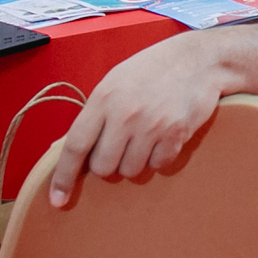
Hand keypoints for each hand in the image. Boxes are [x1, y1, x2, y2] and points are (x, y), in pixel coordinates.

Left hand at [47, 33, 237, 205]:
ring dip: (135, 161)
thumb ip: (96, 113)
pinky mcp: (176, 134)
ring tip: (144, 138)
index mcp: (103, 98)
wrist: (199, 59)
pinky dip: (159, 157)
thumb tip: (75, 148)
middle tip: (120, 147)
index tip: (57, 199)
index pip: (76, 145)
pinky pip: (158, 165)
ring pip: (131, 170)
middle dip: (109, 164)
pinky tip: (163, 136)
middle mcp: (125, 114)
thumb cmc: (153, 69)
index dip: (63, 176)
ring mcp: (151, 125)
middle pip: (103, 167)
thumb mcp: (115, 81)